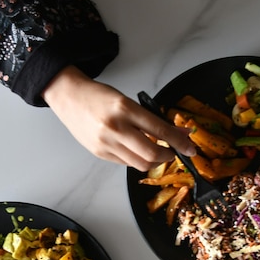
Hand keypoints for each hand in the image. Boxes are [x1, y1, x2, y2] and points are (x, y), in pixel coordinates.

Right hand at [42, 66, 196, 170]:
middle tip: (174, 151)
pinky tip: (138, 150)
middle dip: (168, 155)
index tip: (190, 148)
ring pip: (140, 163)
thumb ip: (149, 118)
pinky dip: (137, 159)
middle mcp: (116, 127)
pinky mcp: (100, 153)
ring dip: (154, 160)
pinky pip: (126, 163)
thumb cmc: (98, 96)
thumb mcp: (127, 101)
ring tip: (157, 152)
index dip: (179, 142)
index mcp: (125, 109)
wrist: (69, 97)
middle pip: (152, 153)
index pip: (160, 130)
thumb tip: (176, 132)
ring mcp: (106, 143)